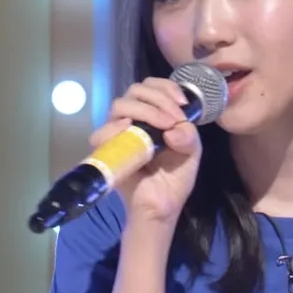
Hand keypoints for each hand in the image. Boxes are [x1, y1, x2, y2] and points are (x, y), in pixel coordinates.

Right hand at [89, 78, 202, 225]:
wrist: (162, 206)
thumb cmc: (174, 178)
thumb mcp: (190, 152)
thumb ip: (189, 135)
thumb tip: (173, 130)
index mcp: (152, 115)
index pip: (151, 86)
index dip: (166, 87)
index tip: (183, 102)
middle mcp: (132, 119)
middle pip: (135, 90)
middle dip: (159, 98)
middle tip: (175, 117)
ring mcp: (117, 134)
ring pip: (120, 105)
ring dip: (146, 110)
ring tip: (165, 126)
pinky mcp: (106, 152)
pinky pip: (101, 133)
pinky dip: (115, 128)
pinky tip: (132, 130)